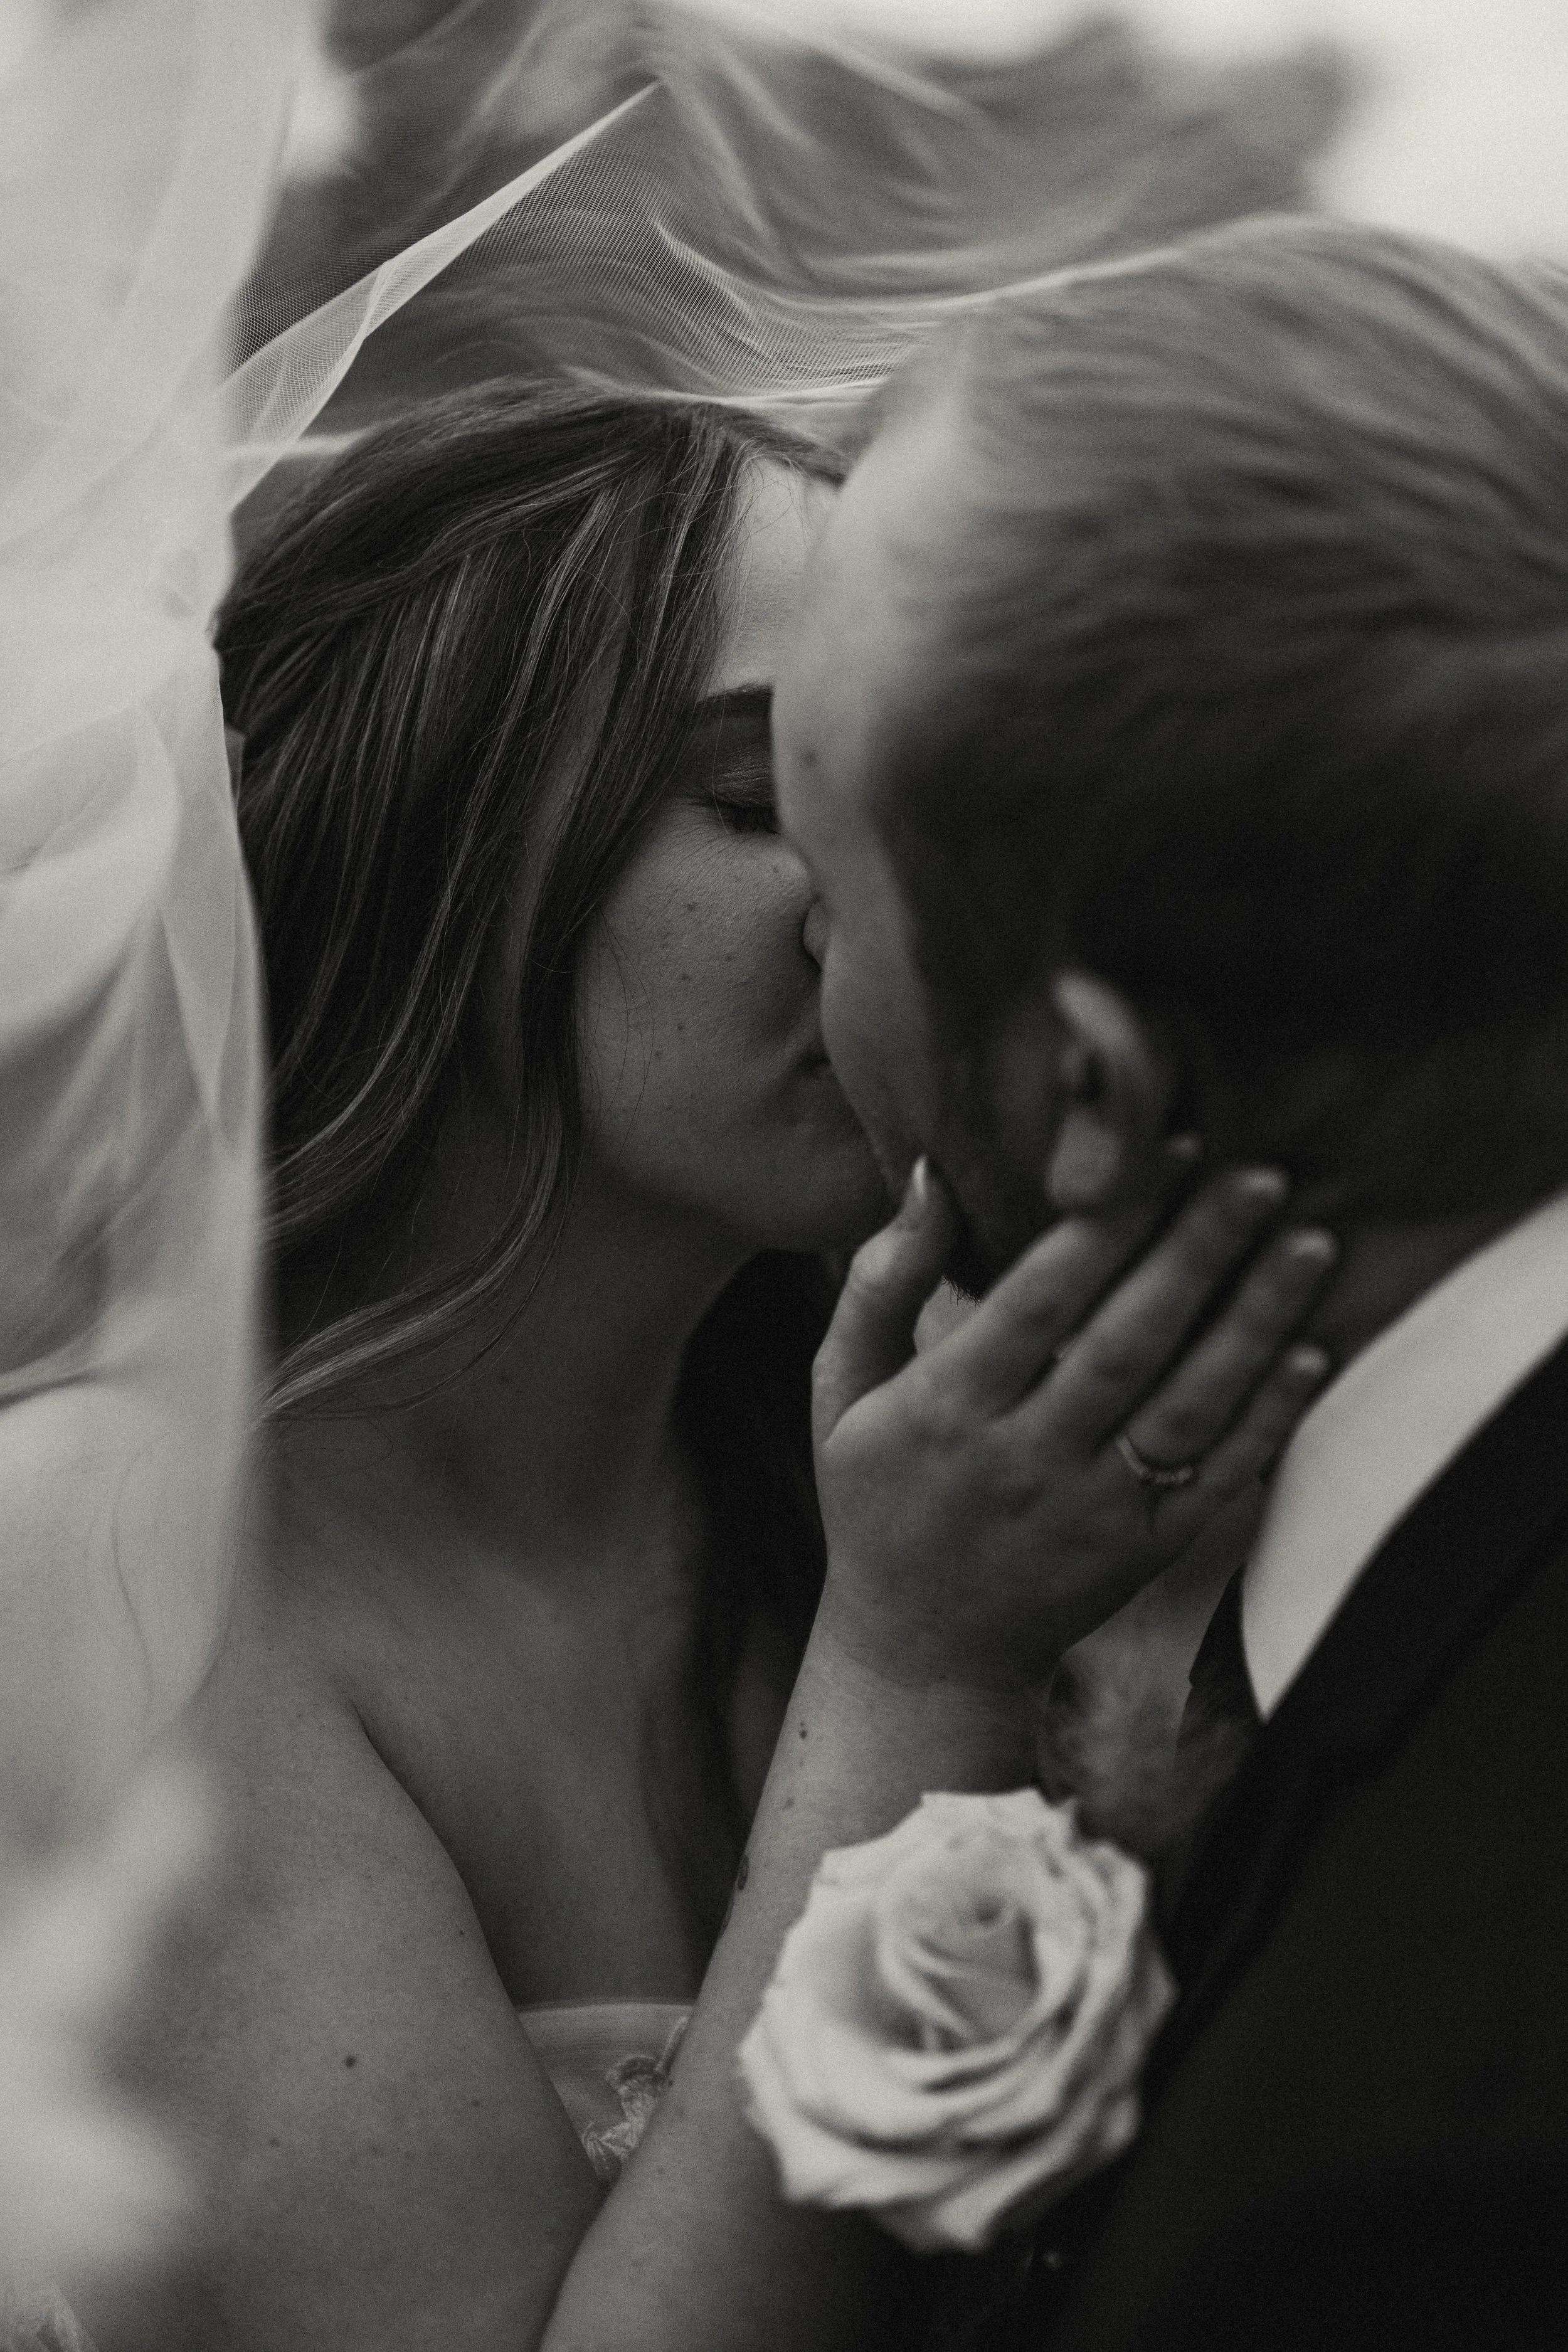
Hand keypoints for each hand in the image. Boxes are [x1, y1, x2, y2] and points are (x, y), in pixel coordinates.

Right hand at [812, 1162, 1333, 1691]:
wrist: (923, 1652)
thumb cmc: (878, 1495)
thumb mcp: (841, 1389)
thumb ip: (882, 1282)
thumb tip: (932, 1172)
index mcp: (946, 1411)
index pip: (1036, 1304)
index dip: (1102, 1228)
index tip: (1163, 1150)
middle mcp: (1024, 1462)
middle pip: (1125, 1347)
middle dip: (1196, 1257)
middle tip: (1261, 1175)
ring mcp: (1093, 1513)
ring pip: (1187, 1409)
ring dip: (1253, 1325)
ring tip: (1309, 1243)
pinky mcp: (1146, 1553)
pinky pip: (1219, 1480)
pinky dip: (1270, 1420)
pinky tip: (1314, 1352)